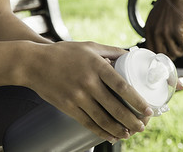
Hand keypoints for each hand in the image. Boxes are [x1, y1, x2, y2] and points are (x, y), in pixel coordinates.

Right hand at [23, 41, 151, 142]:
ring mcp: (77, 96)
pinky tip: (111, 135)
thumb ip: (111, 51)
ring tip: (130, 133)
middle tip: (143, 126)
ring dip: (119, 129)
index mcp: (96, 65)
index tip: (148, 109)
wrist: (33, 63)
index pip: (122, 86)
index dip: (137, 100)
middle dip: (132, 120)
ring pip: (103, 119)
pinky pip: (88, 123)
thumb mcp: (89, 46)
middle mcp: (88, 82)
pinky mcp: (68, 107)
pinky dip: (102, 132)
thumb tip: (131, 55)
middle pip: (115, 107)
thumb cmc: (63, 53)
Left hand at [144, 0, 182, 58]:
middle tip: (177, 52)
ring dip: (181, 52)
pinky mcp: (178, 31)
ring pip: (175, 53)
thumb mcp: (154, 18)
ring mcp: (166, 32)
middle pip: (162, 54)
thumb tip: (156, 43)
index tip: (166, 55)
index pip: (151, 50)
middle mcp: (156, 32)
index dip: (159, 55)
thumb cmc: (166, 4)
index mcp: (148, 29)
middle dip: (171, 55)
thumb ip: (154, 30)